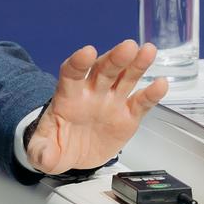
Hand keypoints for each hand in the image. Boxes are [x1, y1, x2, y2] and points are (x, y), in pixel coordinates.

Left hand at [24, 40, 168, 174]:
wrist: (73, 152)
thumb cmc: (57, 142)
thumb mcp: (43, 149)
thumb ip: (42, 151)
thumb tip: (43, 156)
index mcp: (68, 96)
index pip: (71, 73)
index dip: (79, 62)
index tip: (87, 52)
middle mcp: (91, 93)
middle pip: (103, 70)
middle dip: (115, 58)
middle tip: (128, 47)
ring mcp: (111, 102)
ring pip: (125, 78)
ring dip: (137, 65)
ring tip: (148, 51)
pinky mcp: (127, 115)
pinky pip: (141, 103)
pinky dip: (151, 94)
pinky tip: (161, 84)